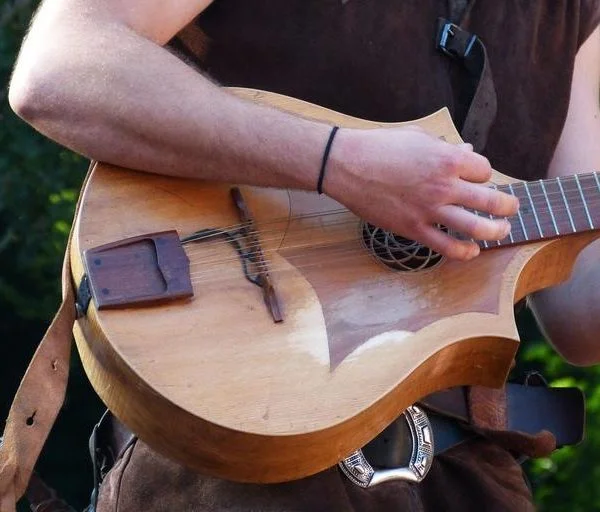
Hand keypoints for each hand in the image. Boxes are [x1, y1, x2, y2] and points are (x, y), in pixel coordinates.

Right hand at [325, 126, 518, 260]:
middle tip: (511, 208)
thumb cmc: (380, 146)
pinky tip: (472, 251)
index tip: (478, 178)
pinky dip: (464, 252)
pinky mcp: (413, 228)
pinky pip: (446, 246)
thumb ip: (446, 148)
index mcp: (448, 159)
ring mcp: (430, 210)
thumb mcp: (419, 137)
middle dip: (507, 206)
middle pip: (492, 200)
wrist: (346, 164)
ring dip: (496, 231)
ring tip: (502, 231)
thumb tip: (466, 152)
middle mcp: (444, 185)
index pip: (485, 170)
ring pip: (477, 227)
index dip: (485, 174)